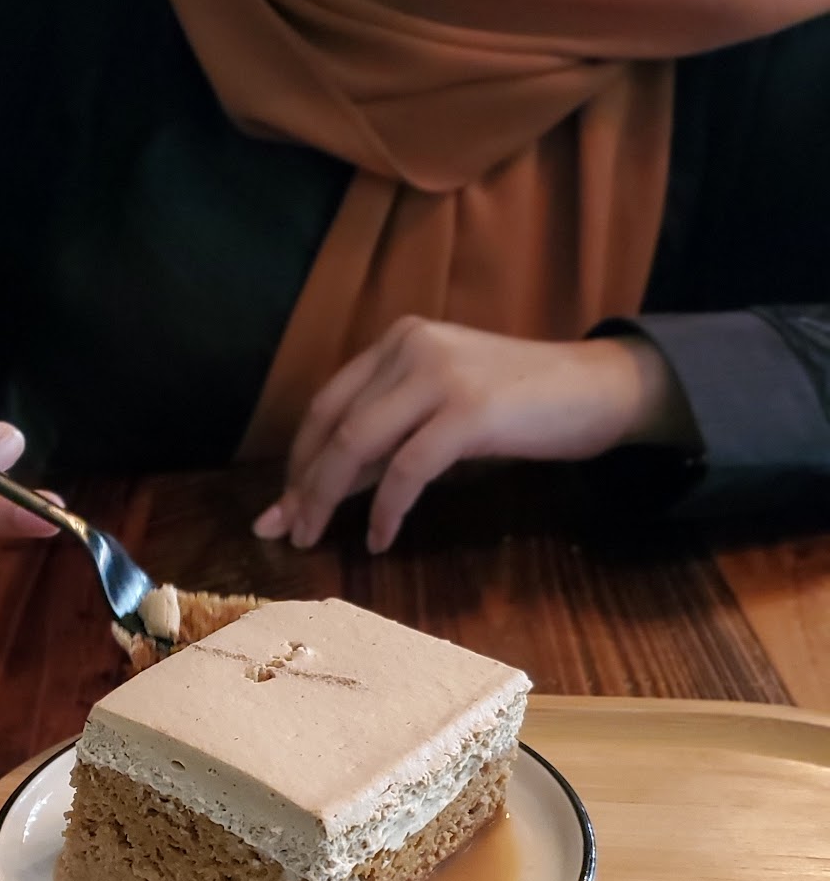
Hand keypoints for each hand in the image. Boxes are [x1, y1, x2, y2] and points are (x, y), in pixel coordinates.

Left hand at [254, 319, 698, 554]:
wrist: (598, 390)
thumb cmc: (519, 408)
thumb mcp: (441, 412)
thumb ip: (387, 438)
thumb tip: (324, 491)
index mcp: (398, 341)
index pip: (328, 403)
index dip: (299, 459)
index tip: (281, 506)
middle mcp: (411, 346)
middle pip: (333, 424)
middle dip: (303, 484)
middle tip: (287, 532)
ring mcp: (441, 374)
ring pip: (358, 443)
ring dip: (329, 498)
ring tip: (318, 539)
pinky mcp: (469, 410)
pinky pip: (407, 469)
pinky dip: (386, 510)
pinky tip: (381, 538)